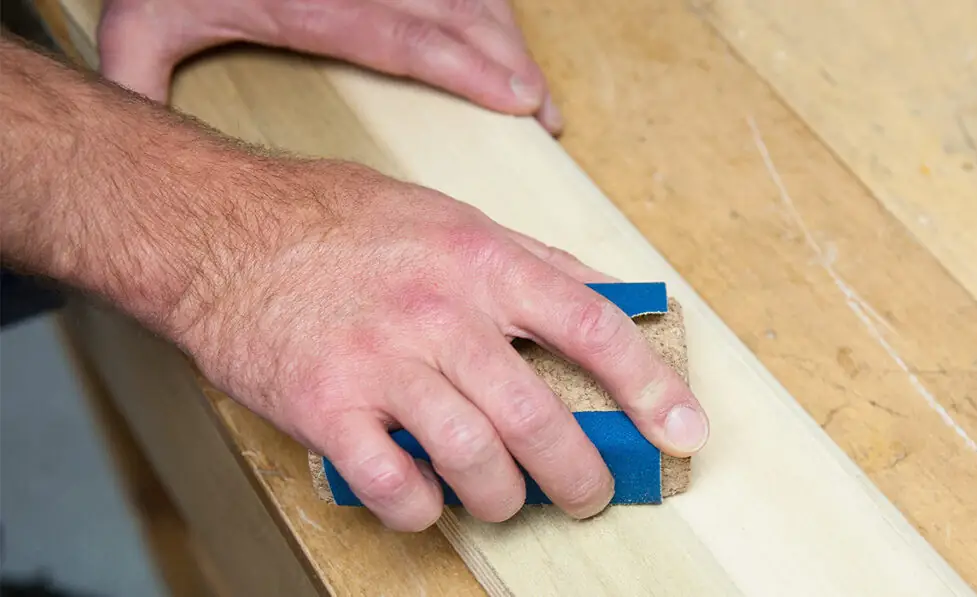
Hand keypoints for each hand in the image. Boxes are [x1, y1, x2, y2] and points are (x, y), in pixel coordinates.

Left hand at [96, 0, 562, 132]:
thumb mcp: (142, 21)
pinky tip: (502, 34)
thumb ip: (141, 81)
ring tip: (532, 84)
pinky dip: (488, 6)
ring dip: (506, 35)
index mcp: (312, 0)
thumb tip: (140, 157)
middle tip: (544, 111)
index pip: (408, 36)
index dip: (470, 68)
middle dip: (508, 61)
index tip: (519, 97)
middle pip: (455, 12)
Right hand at [167, 158, 708, 529]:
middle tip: (586, 492)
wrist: (223, 230)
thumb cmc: (339, 222)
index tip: (683, 430)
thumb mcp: (449, 217)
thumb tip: (608, 294)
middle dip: (580, 474)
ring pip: (478, 460)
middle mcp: (439, 313)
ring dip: (504, 498)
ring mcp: (382, 363)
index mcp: (482, 262)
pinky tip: (426, 498)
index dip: (652, 388)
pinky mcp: (325, 408)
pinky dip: (422, 508)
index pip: (594, 330)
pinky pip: (395, 485)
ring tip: (504, 499)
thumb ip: (532, 260)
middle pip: (541, 418)